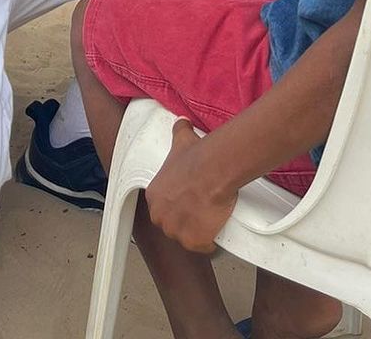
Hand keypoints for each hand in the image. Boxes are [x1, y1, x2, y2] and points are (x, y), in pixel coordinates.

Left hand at [144, 120, 237, 253]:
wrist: (212, 170)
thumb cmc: (196, 157)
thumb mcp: (181, 140)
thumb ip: (178, 131)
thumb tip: (181, 122)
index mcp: (154, 196)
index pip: (162, 207)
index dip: (175, 205)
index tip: (187, 201)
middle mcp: (160, 216)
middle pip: (172, 225)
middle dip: (184, 221)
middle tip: (200, 211)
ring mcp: (176, 231)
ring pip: (186, 238)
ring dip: (196, 233)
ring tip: (210, 221)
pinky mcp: (194, 242)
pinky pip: (203, 248)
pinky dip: (210, 244)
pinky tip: (216, 234)